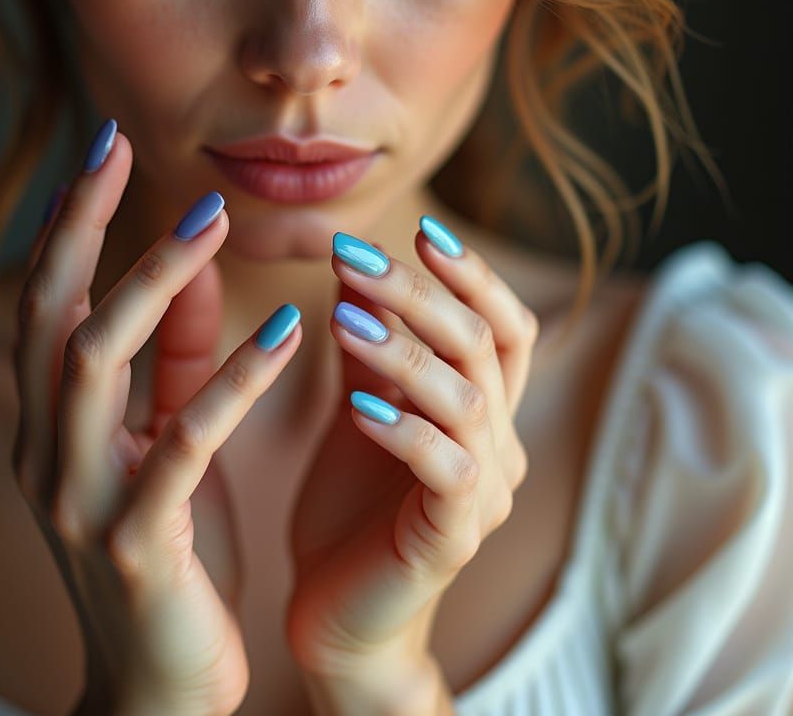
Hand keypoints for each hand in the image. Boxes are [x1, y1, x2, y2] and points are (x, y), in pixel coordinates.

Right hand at [11, 124, 303, 715]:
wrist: (161, 684)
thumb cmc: (167, 549)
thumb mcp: (164, 439)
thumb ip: (174, 357)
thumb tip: (189, 264)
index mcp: (49, 425)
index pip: (43, 302)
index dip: (68, 225)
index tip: (99, 151)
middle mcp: (44, 451)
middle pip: (46, 313)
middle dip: (78, 224)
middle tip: (115, 144)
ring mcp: (79, 499)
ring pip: (94, 363)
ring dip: (152, 283)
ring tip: (212, 220)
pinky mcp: (135, 543)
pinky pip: (184, 443)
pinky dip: (236, 380)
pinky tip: (291, 333)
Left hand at [286, 223, 536, 681]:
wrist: (342, 615)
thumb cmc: (351, 506)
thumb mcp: (357, 405)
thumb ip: (367, 345)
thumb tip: (352, 265)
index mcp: (482, 409)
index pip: (502, 326)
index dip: (470, 275)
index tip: (420, 230)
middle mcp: (498, 445)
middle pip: (482, 346)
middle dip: (421, 294)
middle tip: (356, 255)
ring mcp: (483, 494)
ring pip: (468, 400)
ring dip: (406, 352)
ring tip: (345, 318)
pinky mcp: (452, 538)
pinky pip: (444, 471)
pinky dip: (405, 430)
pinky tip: (357, 405)